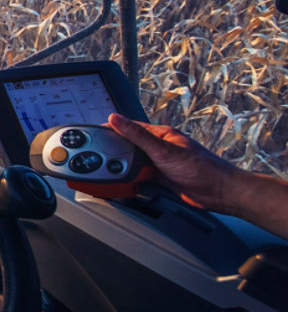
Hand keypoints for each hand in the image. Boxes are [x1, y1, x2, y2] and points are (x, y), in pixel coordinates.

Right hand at [106, 113, 236, 210]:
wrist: (221, 193)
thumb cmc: (202, 168)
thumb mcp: (164, 150)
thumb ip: (138, 135)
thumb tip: (117, 119)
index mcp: (160, 135)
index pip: (128, 127)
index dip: (109, 129)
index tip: (91, 133)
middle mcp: (159, 148)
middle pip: (128, 147)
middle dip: (112, 152)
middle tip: (94, 157)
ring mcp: (160, 164)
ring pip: (132, 164)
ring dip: (122, 169)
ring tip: (107, 173)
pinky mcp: (162, 180)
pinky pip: (140, 178)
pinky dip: (131, 181)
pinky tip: (124, 185)